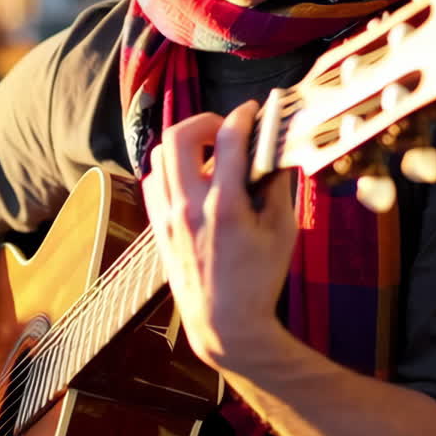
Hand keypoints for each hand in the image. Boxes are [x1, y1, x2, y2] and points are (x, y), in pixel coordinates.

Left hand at [143, 102, 296, 370]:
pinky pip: (153, 180)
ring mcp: (167, 217)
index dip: (243, 115)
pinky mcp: (157, 226)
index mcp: (224, 207)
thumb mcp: (282, 232)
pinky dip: (171, 169)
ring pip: (160, 155)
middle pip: (178, 136)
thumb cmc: (258, 280)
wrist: (223, 323)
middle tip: (225, 130)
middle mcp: (188, 207)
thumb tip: (274, 152)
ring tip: (211, 157)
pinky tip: (193, 181)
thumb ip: (277, 187)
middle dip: (204, 121)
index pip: (228, 140)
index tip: (253, 111)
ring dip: (186, 145)